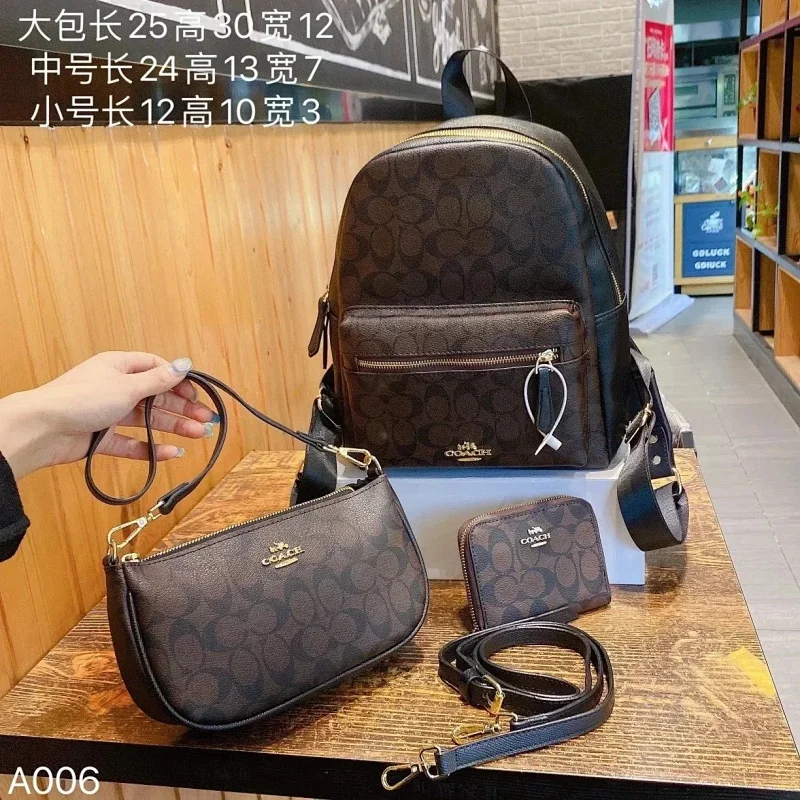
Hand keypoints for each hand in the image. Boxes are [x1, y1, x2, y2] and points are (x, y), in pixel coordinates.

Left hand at [0, 352, 217, 479]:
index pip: (157, 369)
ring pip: (148, 420)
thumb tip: (184, 364)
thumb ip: (159, 379)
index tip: (197, 394)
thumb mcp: (127, 385)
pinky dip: (152, 448)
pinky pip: (133, 443)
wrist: (43, 429)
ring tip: (198, 436)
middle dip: (183, 408)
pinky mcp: (103, 438)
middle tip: (207, 421)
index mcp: (119, 367)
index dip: (179, 381)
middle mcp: (115, 388)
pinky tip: (171, 453)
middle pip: (157, 397)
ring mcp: (109, 413)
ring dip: (174, 427)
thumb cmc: (80, 399)